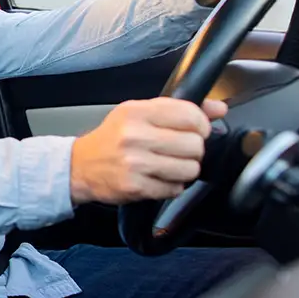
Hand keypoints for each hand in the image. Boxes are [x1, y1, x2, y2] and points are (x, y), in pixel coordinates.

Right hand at [69, 97, 228, 204]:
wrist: (79, 165)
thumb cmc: (112, 138)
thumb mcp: (140, 113)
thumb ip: (179, 109)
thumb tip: (219, 108)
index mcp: (137, 111)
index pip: (190, 115)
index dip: (201, 125)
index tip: (195, 131)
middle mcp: (135, 135)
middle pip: (195, 144)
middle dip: (193, 150)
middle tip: (179, 151)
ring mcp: (135, 162)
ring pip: (190, 169)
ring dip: (184, 170)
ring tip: (169, 166)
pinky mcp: (135, 186)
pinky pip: (174, 189)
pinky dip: (171, 186)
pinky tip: (157, 178)